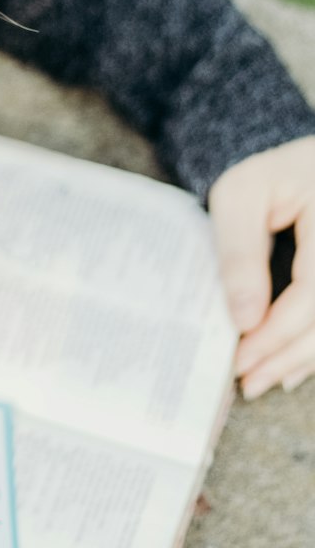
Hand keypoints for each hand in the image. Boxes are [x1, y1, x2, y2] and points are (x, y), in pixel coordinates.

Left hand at [206, 135, 314, 397]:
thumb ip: (239, 251)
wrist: (305, 167)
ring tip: (266, 379)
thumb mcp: (240, 196)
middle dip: (289, 355)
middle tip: (250, 380)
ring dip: (304, 357)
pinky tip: (294, 366)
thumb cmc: (269, 178)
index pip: (313, 290)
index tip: (241, 357)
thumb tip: (244, 318)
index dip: (278, 331)